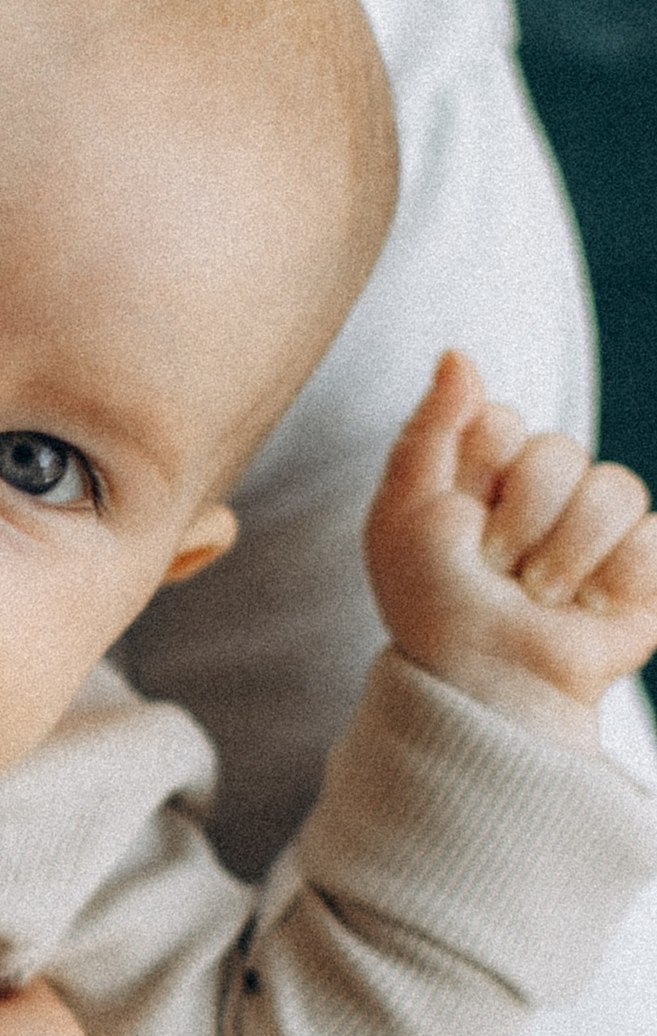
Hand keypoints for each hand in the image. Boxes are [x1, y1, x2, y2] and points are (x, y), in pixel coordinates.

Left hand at [366, 351, 656, 749]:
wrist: (485, 682)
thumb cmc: (432, 605)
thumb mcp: (403, 516)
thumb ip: (429, 430)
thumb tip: (458, 353)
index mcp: (484, 473)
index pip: (499, 420)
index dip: (477, 468)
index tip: (454, 519)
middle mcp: (544, 491)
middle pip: (557, 449)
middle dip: (517, 519)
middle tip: (492, 568)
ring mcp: (596, 527)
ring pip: (612, 486)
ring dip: (561, 552)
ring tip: (534, 595)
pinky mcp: (642, 564)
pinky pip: (649, 533)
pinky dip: (609, 576)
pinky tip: (582, 608)